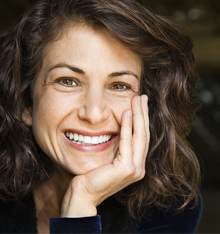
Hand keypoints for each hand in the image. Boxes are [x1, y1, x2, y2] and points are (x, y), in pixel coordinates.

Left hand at [61, 95, 149, 216]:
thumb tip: (121, 125)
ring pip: (139, 136)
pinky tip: (126, 113)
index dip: (142, 119)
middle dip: (143, 113)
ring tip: (137, 99)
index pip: (141, 137)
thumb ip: (118, 145)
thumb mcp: (108, 156)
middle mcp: (139, 167)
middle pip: (144, 134)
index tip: (141, 103)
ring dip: (138, 116)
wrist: (83, 194)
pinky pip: (127, 142)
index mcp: (135, 164)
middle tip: (142, 96)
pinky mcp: (126, 169)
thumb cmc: (92, 175)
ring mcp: (135, 170)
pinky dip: (127, 127)